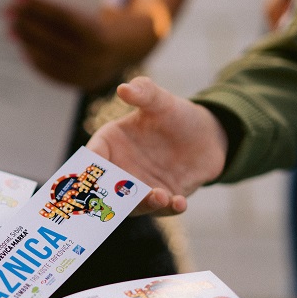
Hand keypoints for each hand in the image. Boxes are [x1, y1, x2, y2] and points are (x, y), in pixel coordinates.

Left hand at [6, 0, 153, 91]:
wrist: (131, 46)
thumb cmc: (106, 19)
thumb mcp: (95, 7)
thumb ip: (70, 8)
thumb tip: (31, 2)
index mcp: (100, 34)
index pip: (63, 18)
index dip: (39, 7)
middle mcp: (95, 59)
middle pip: (53, 40)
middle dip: (28, 26)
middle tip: (7, 13)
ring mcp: (88, 75)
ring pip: (50, 60)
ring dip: (28, 44)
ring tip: (12, 31)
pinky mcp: (82, 85)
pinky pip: (55, 76)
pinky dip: (37, 63)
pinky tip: (24, 50)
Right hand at [86, 76, 228, 215]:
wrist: (207, 135)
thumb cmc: (176, 115)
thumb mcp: (161, 101)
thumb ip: (144, 93)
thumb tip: (123, 88)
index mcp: (110, 144)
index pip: (93, 158)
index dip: (89, 169)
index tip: (92, 175)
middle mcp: (121, 170)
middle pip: (108, 190)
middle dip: (112, 198)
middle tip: (119, 199)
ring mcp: (141, 187)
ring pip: (135, 205)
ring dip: (144, 204)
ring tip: (159, 196)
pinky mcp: (164, 199)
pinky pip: (163, 209)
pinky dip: (169, 208)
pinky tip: (179, 201)